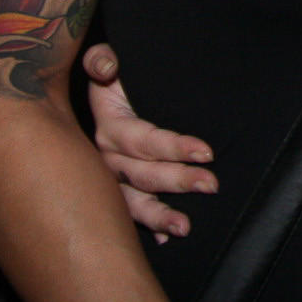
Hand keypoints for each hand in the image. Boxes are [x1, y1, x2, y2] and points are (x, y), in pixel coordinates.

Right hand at [83, 42, 217, 240]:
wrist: (90, 97)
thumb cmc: (111, 79)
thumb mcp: (103, 63)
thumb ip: (102, 60)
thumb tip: (107, 66)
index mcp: (110, 126)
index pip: (143, 140)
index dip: (174, 146)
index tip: (207, 152)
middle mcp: (106, 158)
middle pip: (143, 174)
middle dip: (177, 180)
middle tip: (210, 185)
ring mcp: (109, 180)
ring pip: (132, 202)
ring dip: (158, 216)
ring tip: (185, 228)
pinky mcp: (115, 192)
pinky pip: (127, 215)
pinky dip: (146, 229)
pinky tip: (163, 240)